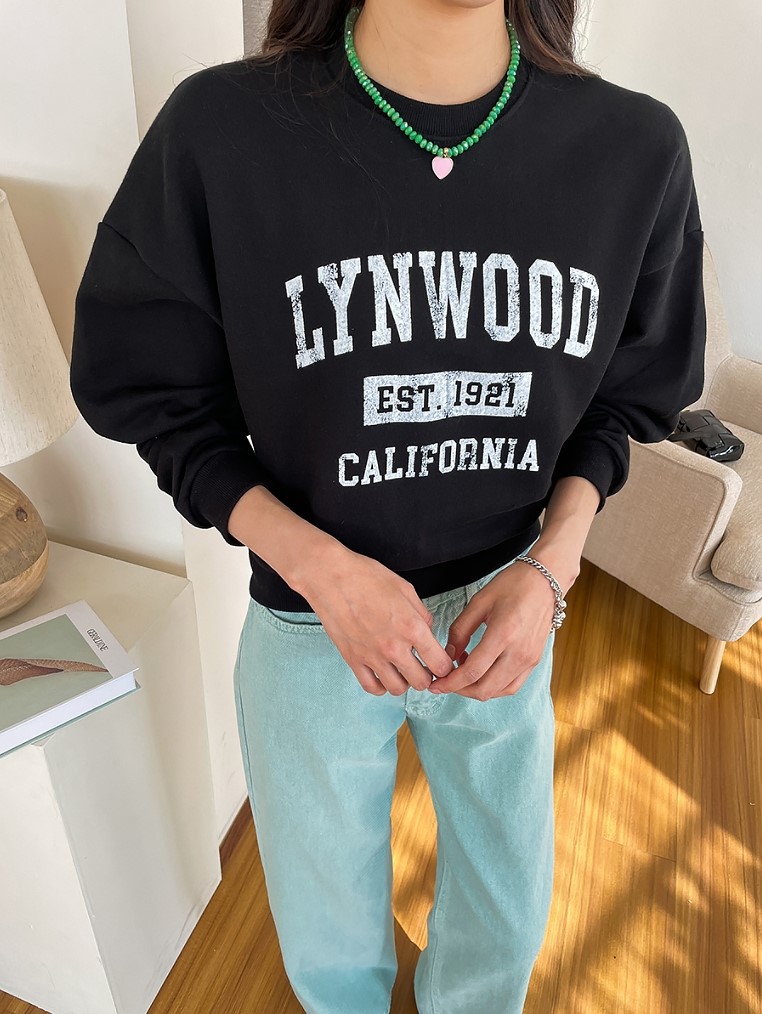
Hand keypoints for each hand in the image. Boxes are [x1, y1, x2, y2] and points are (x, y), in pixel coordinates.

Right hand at [298, 546, 454, 695]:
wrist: (330, 577)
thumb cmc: (366, 577)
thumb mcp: (405, 589)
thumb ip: (421, 614)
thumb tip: (427, 632)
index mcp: (412, 627)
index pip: (440, 664)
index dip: (444, 665)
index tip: (440, 662)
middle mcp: (394, 647)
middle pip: (421, 682)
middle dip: (426, 675)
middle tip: (422, 666)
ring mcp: (372, 656)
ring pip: (398, 689)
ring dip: (404, 681)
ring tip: (401, 669)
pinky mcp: (353, 659)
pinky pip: (372, 687)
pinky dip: (381, 685)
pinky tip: (382, 673)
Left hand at [429, 556, 573, 700]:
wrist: (545, 581)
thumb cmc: (512, 585)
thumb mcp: (478, 602)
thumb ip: (460, 630)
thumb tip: (448, 655)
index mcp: (503, 634)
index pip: (472, 672)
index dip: (450, 683)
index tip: (435, 685)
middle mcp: (519, 652)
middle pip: (484, 689)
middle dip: (459, 690)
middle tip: (445, 681)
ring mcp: (529, 660)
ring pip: (498, 691)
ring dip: (476, 690)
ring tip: (462, 674)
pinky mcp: (534, 661)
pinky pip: (512, 686)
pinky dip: (493, 687)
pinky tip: (482, 673)